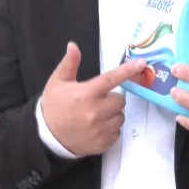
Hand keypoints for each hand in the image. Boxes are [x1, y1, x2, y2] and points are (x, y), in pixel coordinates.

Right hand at [39, 42, 146, 156]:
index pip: (111, 79)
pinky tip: (97, 127)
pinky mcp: (103, 143)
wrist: (46, 137)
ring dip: (113, 114)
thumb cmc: (53, 106)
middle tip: (98, 100)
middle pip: (120, 100)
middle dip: (112, 98)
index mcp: (86, 94)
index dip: (128, 70)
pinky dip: (110, 129)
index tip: (141, 63)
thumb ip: (69, 64)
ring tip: (97, 114)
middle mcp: (96, 112)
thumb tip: (73, 45)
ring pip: (120, 117)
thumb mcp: (57, 82)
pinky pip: (117, 133)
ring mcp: (100, 129)